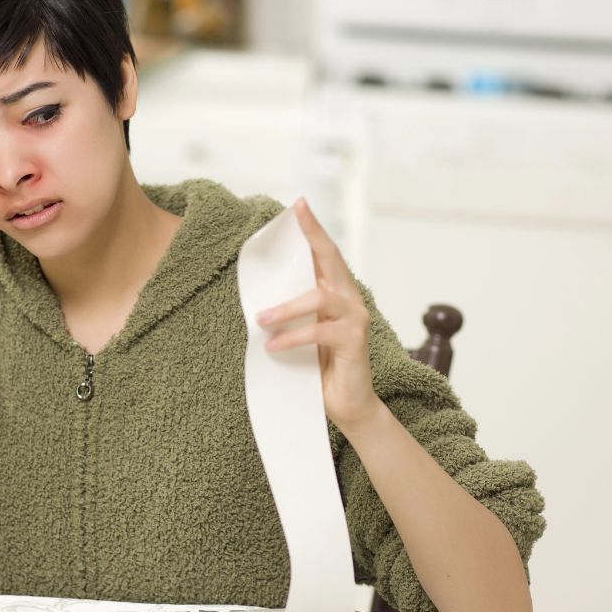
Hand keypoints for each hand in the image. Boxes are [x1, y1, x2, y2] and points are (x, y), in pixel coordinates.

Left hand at [255, 198, 384, 432]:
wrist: (347, 406)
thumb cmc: (320, 369)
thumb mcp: (301, 334)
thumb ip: (291, 314)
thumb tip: (256, 299)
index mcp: (336, 294)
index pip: (325, 255)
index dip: (313, 229)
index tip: (299, 205)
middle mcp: (350, 299)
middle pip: (331, 259)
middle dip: (312, 234)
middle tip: (295, 214)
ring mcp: (355, 318)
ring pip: (319, 297)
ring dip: (285, 307)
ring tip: (259, 319)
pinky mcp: (354, 340)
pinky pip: (319, 331)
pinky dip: (292, 337)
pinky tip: (272, 346)